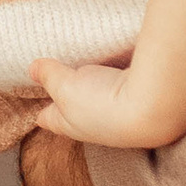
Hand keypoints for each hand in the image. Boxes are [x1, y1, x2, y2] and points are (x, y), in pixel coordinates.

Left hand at [31, 51, 185, 150]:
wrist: (153, 105)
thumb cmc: (103, 104)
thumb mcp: (64, 86)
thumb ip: (49, 75)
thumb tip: (32, 69)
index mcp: (69, 125)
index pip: (49, 119)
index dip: (39, 110)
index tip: (32, 102)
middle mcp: (93, 123)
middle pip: (74, 109)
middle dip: (66, 95)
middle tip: (57, 74)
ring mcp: (116, 112)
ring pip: (99, 96)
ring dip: (94, 83)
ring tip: (86, 62)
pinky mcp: (137, 97)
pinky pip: (119, 84)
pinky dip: (116, 74)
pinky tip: (115, 61)